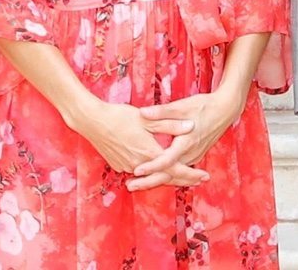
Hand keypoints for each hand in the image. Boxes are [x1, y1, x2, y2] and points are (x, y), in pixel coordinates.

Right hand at [62, 97, 206, 189]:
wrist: (91, 121)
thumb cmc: (120, 117)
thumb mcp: (148, 119)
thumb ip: (170, 124)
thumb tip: (191, 126)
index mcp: (149, 153)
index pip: (175, 169)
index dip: (191, 174)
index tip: (205, 176)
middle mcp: (139, 164)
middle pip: (165, 177)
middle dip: (184, 179)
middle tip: (200, 180)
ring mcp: (127, 166)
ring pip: (152, 176)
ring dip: (168, 177)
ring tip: (183, 178)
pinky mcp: (118, 165)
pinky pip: (139, 173)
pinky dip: (151, 174)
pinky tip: (158, 171)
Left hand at [129, 89, 245, 189]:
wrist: (226, 110)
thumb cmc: (205, 106)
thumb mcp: (183, 106)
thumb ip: (162, 111)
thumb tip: (143, 113)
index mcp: (187, 141)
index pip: (167, 159)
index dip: (152, 166)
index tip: (137, 171)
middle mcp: (191, 153)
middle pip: (168, 173)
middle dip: (148, 181)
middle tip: (129, 186)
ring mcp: (194, 157)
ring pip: (173, 174)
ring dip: (155, 180)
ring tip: (135, 185)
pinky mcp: (195, 157)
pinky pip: (179, 171)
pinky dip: (166, 176)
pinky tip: (153, 179)